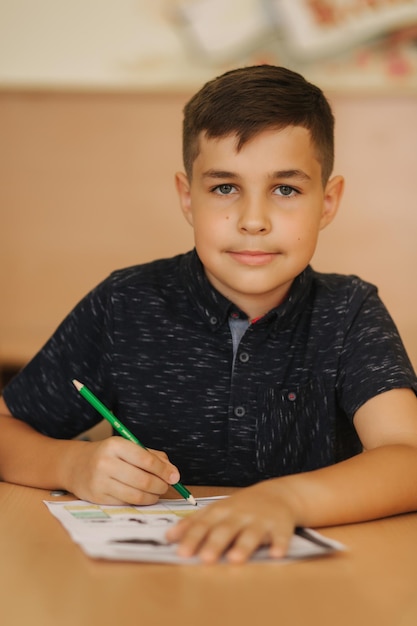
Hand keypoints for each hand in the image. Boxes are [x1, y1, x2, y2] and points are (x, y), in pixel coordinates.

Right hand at [62, 436, 179, 504]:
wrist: (75, 465)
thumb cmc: (109, 455)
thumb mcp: (128, 447)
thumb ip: (152, 456)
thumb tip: (173, 473)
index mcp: (115, 445)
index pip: (146, 459)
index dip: (163, 470)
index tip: (174, 476)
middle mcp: (106, 463)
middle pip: (143, 480)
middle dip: (160, 485)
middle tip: (166, 486)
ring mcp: (100, 481)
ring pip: (136, 495)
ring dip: (153, 496)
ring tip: (157, 492)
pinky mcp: (98, 498)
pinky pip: (126, 503)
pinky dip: (140, 502)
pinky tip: (144, 497)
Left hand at [166, 481, 297, 562]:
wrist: (278, 494)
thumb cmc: (241, 507)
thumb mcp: (216, 510)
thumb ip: (193, 523)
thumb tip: (167, 537)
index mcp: (222, 511)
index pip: (204, 524)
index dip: (193, 538)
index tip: (182, 552)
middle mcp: (240, 515)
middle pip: (226, 529)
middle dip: (215, 543)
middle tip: (205, 558)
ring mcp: (261, 520)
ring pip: (252, 533)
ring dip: (244, 546)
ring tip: (235, 559)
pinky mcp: (281, 526)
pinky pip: (281, 536)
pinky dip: (279, 545)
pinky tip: (276, 554)